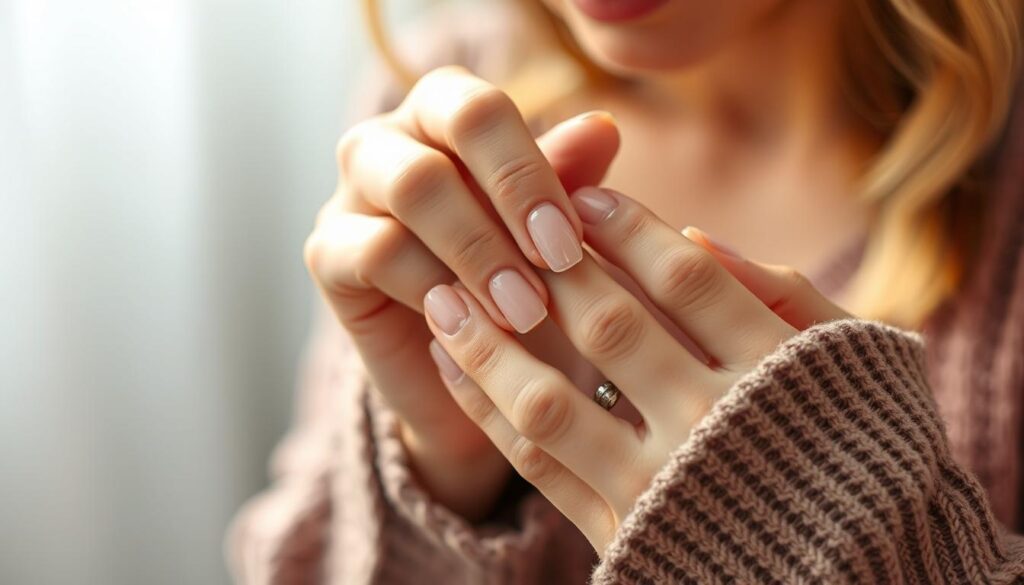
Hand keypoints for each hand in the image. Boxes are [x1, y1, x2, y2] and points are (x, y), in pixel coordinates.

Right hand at [303, 66, 618, 519]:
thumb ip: (569, 181)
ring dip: (479, 250)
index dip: (530, 169)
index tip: (570, 240)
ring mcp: (353, 192)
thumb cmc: (518, 292)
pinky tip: (474, 328)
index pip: (484, 107)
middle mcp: (394, 139)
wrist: (472, 380)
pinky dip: (433, 289)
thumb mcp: (552, 240)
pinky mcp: (327, 254)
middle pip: (448, 124)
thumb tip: (602, 128)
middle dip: (513, 194)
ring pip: (413, 186)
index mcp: (448, 116)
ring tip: (526, 312)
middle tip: (557, 267)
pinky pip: (376, 252)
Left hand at [423, 187, 848, 549]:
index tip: (582, 196)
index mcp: (775, 373)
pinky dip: (489, 412)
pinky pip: (537, 466)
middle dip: (545, 268)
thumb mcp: (854, 367)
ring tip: (442, 294)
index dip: (627, 227)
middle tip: (496, 222)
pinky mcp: (622, 534)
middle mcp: (712, 424)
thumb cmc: (860, 457)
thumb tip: (697, 236)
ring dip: (488, 341)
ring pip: (552, 399)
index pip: (685, 277)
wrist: (856, 580)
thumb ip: (786, 299)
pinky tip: (452, 367)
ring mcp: (661, 484)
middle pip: (609, 327)